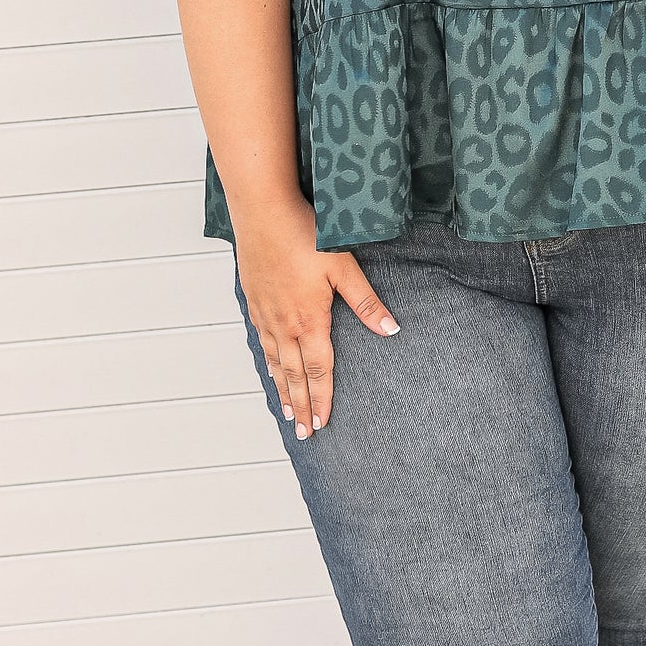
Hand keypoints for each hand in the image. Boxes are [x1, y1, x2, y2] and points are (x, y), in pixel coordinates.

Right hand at [233, 195, 400, 437]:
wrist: (263, 212)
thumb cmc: (306, 234)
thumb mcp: (344, 266)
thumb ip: (366, 302)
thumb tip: (392, 330)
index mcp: (310, 320)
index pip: (318, 370)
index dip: (322, 398)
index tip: (323, 423)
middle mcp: (285, 323)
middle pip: (294, 374)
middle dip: (301, 405)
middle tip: (304, 433)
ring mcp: (266, 313)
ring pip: (275, 361)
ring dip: (282, 389)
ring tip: (287, 411)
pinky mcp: (254, 300)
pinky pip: (262, 341)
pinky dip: (268, 362)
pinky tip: (270, 367)